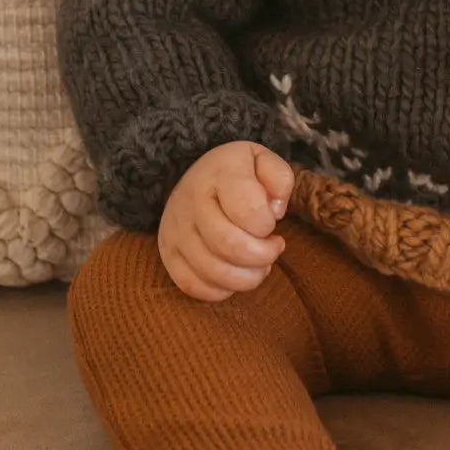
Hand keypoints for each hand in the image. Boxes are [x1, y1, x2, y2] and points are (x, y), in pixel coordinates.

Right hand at [157, 141, 294, 301]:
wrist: (200, 177)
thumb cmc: (239, 173)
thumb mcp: (264, 160)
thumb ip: (280, 178)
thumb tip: (275, 210)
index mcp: (220, 173)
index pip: (247, 209)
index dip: (266, 224)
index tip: (272, 224)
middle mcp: (191, 200)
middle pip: (228, 244)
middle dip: (261, 255)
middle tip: (272, 248)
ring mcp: (175, 229)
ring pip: (212, 271)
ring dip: (246, 277)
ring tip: (259, 265)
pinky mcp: (169, 253)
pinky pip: (192, 285)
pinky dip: (220, 289)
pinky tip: (235, 274)